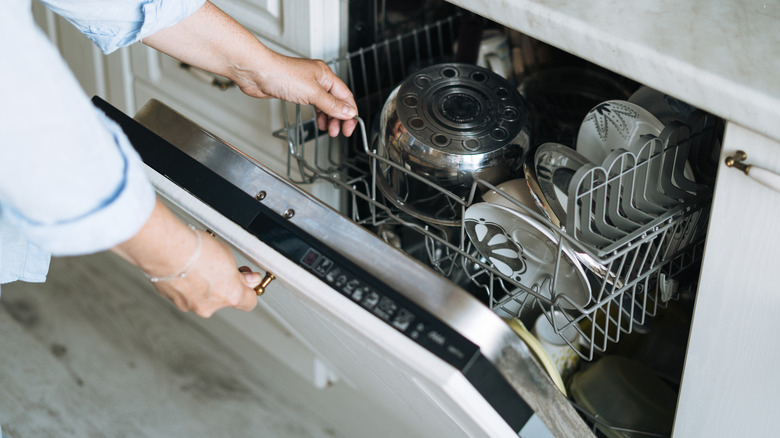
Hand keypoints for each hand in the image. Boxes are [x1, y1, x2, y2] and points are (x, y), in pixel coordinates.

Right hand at [149, 229, 260, 317]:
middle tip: (219, 267)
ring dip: (203, 285)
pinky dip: (186, 285)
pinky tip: (184, 269)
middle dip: (223, 285)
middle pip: (223, 299)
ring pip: (202, 297)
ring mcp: (190, 305)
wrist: (166, 249)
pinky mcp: (173, 301)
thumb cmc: (196, 249)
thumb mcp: (228, 255)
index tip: (247, 281)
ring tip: (197, 264)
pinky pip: (185, 294)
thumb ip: (240, 273)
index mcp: (230, 295)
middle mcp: (210, 306)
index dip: (249, 291)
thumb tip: (250, 279)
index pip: (249, 302)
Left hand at [232, 52, 358, 137]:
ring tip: (329, 129)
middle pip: (336, 101)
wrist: (258, 72)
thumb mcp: (312, 93)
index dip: (350, 112)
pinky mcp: (297, 91)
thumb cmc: (281, 74)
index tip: (350, 126)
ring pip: (325, 104)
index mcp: (325, 75)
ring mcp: (307, 85)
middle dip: (339, 117)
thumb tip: (348, 112)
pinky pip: (314, 104)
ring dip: (329, 117)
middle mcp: (318, 79)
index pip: (345, 95)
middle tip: (339, 131)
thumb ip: (331, 105)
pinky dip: (318, 114)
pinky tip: (318, 121)